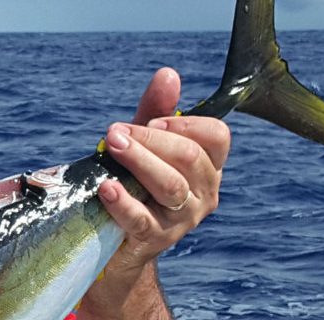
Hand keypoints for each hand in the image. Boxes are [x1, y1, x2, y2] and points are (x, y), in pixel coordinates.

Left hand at [97, 67, 229, 272]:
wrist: (117, 241)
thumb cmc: (134, 184)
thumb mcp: (145, 145)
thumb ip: (156, 111)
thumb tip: (168, 74)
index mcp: (207, 166)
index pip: (217, 137)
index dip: (186, 124)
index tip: (153, 121)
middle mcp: (203, 193)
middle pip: (189, 158)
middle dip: (151, 139)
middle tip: (115, 132)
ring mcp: (182, 220)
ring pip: (171, 186)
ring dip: (139, 162)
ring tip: (112, 147)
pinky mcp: (155, 240)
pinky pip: (143, 220)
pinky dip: (124, 202)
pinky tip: (107, 188)